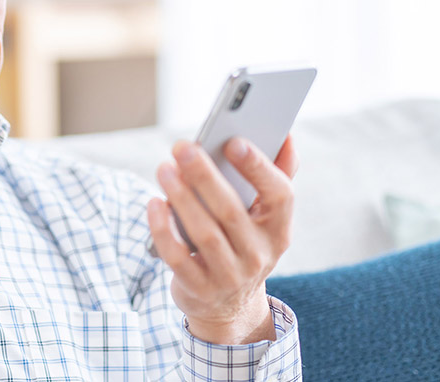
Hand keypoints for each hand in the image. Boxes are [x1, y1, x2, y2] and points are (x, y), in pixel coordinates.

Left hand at [147, 135, 298, 344]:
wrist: (228, 305)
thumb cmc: (243, 242)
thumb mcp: (264, 216)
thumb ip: (275, 174)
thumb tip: (285, 134)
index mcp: (279, 229)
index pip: (279, 196)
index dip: (259, 168)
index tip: (234, 141)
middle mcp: (258, 254)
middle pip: (231, 211)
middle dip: (204, 176)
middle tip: (182, 147)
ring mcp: (229, 276)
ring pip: (204, 233)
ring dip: (181, 197)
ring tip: (164, 169)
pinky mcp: (199, 288)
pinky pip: (177, 257)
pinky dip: (163, 229)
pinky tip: (154, 204)